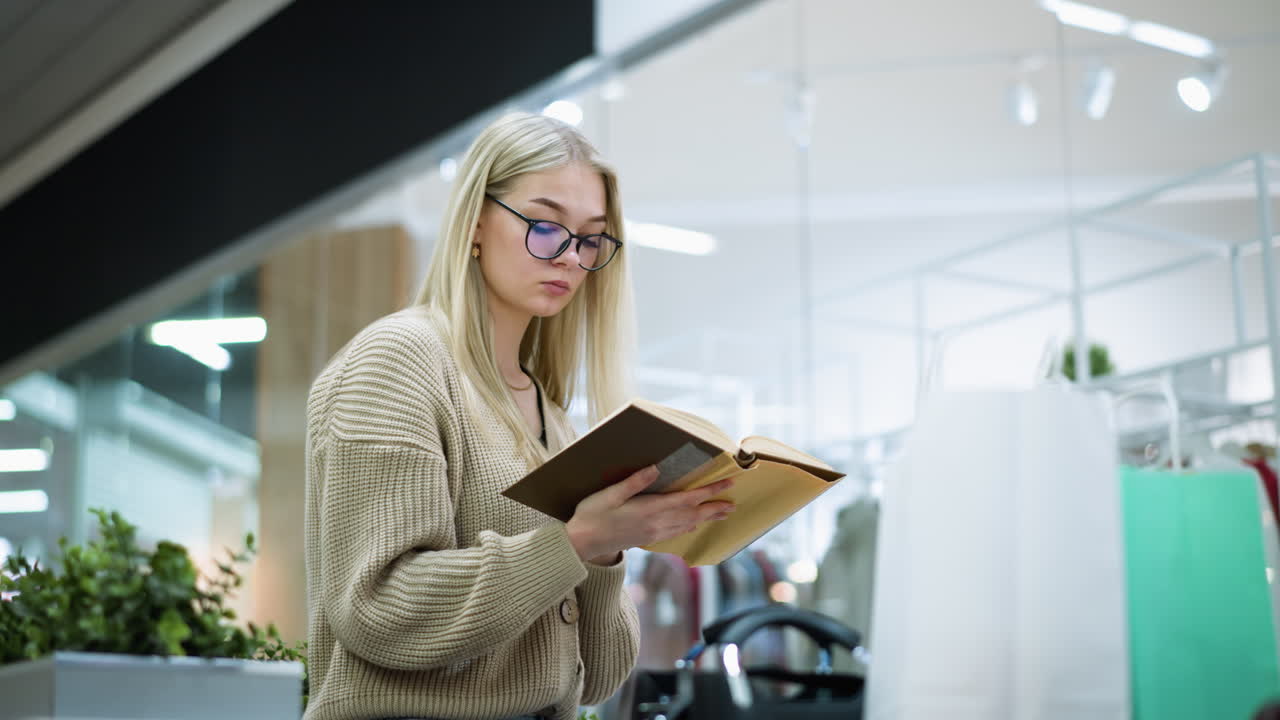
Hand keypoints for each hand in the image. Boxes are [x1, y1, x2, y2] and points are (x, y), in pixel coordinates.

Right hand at [566, 465, 735, 562]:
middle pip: (693, 514)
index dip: (710, 490)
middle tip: (734, 504)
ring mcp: (653, 533)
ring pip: (687, 524)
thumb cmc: (592, 515)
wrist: (582, 543)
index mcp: (650, 509)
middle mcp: (656, 523)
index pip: (688, 498)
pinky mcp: (648, 538)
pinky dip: (689, 526)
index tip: (727, 483)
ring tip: (721, 514)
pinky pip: (676, 532)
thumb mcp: (609, 494)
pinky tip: (693, 524)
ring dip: (706, 518)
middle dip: (714, 508)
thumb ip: (633, 482)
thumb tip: (655, 468)